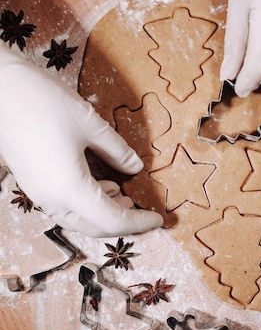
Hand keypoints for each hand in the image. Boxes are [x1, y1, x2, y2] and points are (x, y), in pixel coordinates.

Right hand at [0, 44, 162, 235]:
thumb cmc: (43, 102)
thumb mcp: (90, 125)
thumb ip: (117, 151)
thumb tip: (135, 167)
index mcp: (69, 189)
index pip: (112, 220)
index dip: (139, 223)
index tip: (160, 220)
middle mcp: (51, 200)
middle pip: (94, 226)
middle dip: (123, 222)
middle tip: (145, 212)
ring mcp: (38, 193)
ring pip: (78, 219)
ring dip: (104, 213)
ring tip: (125, 194)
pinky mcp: (32, 183)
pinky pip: (65, 206)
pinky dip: (87, 203)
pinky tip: (101, 183)